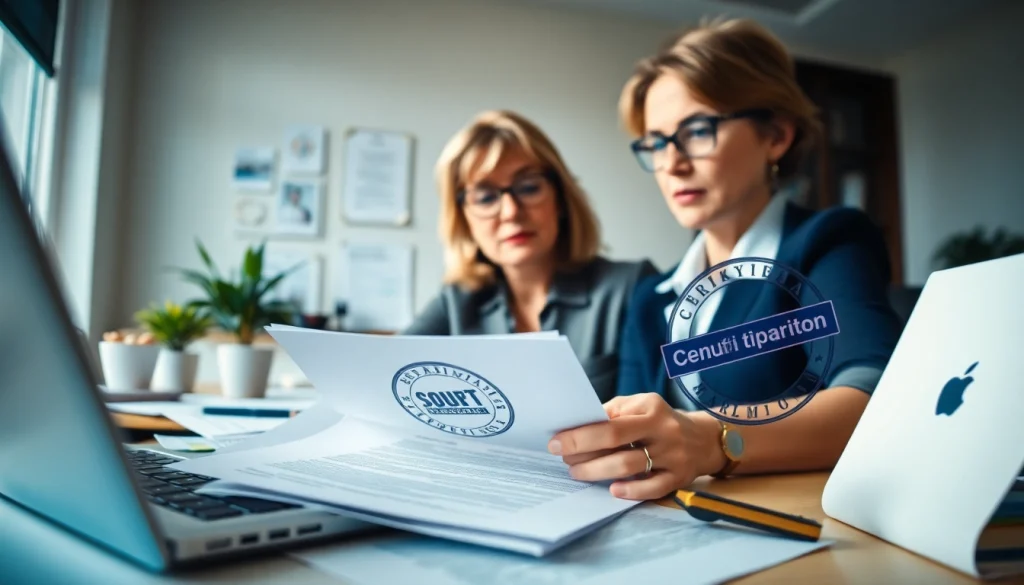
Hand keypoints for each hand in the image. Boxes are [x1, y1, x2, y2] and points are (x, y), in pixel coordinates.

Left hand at [548, 394, 724, 499]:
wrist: (704, 439)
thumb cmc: (659, 421)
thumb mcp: (640, 406)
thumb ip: (613, 413)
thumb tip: (577, 426)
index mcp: (650, 408)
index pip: (609, 422)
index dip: (580, 434)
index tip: (556, 441)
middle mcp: (663, 430)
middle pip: (616, 443)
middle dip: (583, 452)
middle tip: (564, 459)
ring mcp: (673, 455)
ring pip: (629, 466)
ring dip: (597, 471)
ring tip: (578, 472)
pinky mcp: (679, 478)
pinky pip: (653, 488)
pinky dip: (631, 491)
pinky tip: (613, 490)